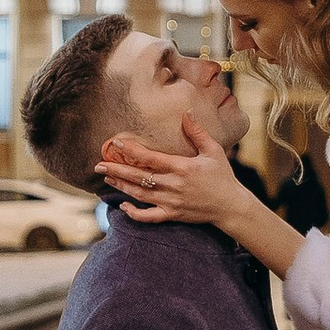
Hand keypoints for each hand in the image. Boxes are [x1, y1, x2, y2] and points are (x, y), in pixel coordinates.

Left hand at [98, 111, 261, 233]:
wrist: (231, 206)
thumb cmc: (222, 176)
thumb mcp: (213, 151)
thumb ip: (197, 132)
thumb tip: (186, 113)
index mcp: (181, 167)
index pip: (150, 158)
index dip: (131, 150)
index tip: (116, 143)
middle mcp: (173, 185)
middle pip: (139, 177)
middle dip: (117, 170)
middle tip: (98, 164)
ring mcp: (171, 202)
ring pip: (140, 194)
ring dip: (121, 186)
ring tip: (106, 178)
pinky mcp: (172, 215)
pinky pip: (149, 217)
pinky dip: (134, 213)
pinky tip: (123, 206)